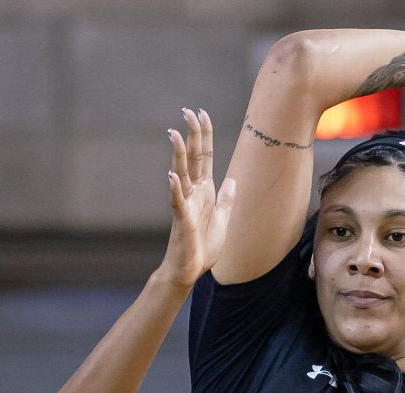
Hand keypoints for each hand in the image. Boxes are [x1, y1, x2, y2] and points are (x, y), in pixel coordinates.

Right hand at [157, 108, 237, 285]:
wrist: (191, 269)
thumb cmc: (203, 247)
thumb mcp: (223, 219)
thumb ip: (226, 199)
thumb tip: (233, 180)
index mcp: (205, 190)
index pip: (205, 157)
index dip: (204, 136)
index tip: (201, 114)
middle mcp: (193, 193)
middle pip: (193, 158)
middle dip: (192, 135)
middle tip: (188, 111)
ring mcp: (186, 204)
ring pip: (182, 174)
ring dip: (179, 154)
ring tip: (175, 134)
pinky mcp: (182, 220)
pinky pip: (178, 202)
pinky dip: (175, 189)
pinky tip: (171, 175)